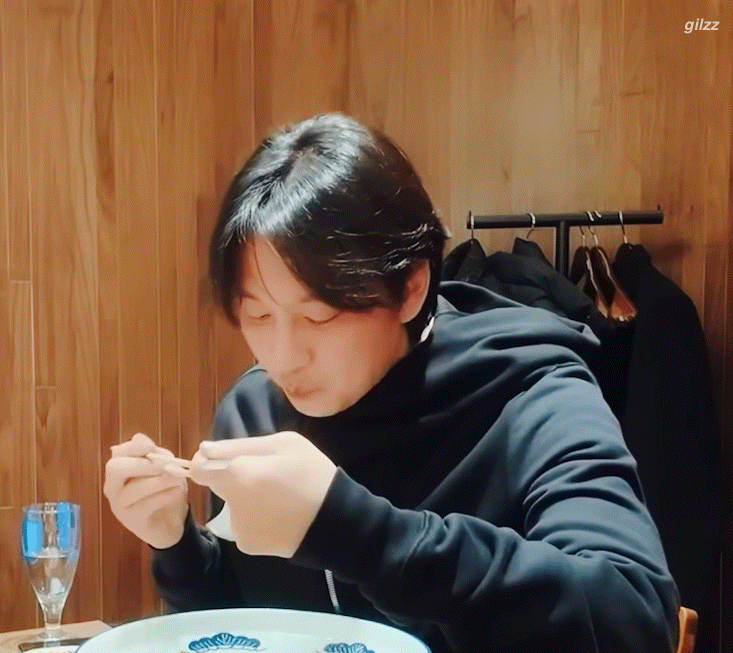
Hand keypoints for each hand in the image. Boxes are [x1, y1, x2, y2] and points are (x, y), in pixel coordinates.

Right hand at [103, 433, 188, 548]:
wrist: (171, 523)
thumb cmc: (165, 490)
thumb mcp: (165, 467)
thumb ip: (154, 454)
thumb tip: (139, 437)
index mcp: (119, 470)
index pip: (118, 453)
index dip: (133, 447)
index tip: (151, 445)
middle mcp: (113, 487)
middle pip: (116, 468)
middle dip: (141, 464)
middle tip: (163, 466)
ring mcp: (119, 505)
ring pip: (134, 488)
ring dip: (159, 481)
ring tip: (177, 478)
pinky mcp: (131, 520)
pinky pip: (146, 505)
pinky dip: (165, 496)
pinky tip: (177, 491)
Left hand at [188, 431, 336, 557]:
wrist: (335, 520)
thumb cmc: (312, 473)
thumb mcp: (285, 444)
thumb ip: (240, 445)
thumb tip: (205, 449)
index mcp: (238, 473)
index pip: (199, 467)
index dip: (210, 461)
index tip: (231, 459)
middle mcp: (231, 502)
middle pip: (218, 484)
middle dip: (235, 478)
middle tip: (267, 476)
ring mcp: (237, 527)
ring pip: (232, 504)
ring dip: (247, 498)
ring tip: (279, 497)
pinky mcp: (247, 544)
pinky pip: (244, 524)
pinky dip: (256, 518)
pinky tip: (279, 515)